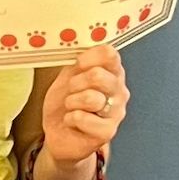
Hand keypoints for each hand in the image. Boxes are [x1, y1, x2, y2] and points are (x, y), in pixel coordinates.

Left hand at [41, 45, 129, 167]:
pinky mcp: (107, 132)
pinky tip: (72, 121)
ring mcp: (116, 112)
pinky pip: (82, 118)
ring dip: (71, 102)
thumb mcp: (69, 75)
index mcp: (112, 72)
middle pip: (98, 75)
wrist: (59, 133)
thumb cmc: (66, 103)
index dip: (88, 57)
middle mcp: (118, 91)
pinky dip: (70, 118)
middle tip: (71, 91)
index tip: (78, 65)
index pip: (109, 54)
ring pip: (90, 98)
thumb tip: (80, 47)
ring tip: (71, 107)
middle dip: (75, 83)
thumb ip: (79, 62)